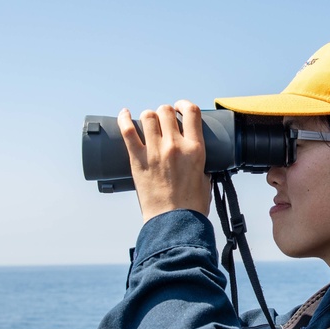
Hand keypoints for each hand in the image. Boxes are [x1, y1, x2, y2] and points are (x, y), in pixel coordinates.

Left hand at [117, 100, 210, 222]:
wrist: (173, 223)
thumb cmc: (191, 207)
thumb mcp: (205, 180)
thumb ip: (202, 166)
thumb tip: (198, 162)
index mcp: (195, 149)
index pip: (190, 112)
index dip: (183, 105)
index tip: (180, 108)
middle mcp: (175, 145)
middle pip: (166, 111)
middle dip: (164, 112)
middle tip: (163, 121)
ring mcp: (155, 152)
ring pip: (148, 116)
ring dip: (148, 117)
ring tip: (148, 123)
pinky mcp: (138, 160)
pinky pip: (127, 131)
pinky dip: (124, 119)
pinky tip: (124, 114)